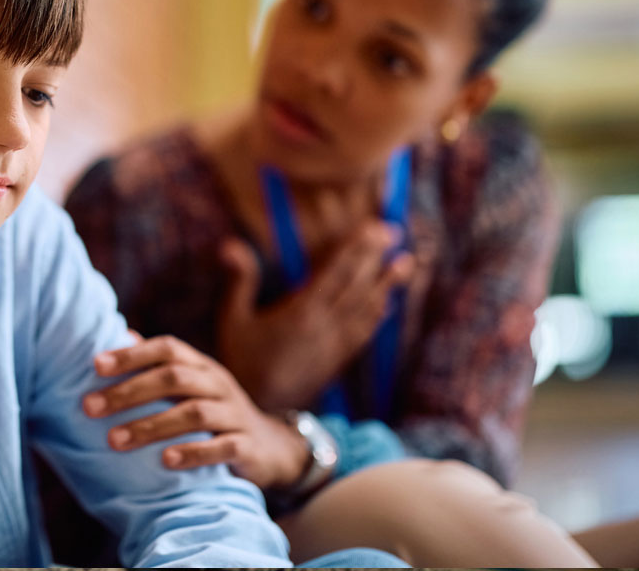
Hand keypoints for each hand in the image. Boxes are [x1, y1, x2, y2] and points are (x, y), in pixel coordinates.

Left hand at [83, 334, 310, 489]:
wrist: (271, 448)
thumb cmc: (215, 412)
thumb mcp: (191, 385)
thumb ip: (158, 364)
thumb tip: (121, 334)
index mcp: (200, 366)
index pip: (167, 349)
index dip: (132, 354)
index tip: (95, 366)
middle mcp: (218, 383)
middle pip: (174, 378)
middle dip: (129, 392)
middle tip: (90, 407)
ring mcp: (234, 414)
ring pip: (194, 413)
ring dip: (151, 426)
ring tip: (114, 440)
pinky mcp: (247, 446)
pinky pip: (222, 447)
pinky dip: (193, 453)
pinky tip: (165, 461)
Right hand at [216, 221, 413, 411]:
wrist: (259, 411)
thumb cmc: (242, 361)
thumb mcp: (233, 319)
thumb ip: (240, 280)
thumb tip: (230, 243)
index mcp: (300, 313)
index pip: (334, 273)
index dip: (354, 249)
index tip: (371, 228)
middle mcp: (324, 327)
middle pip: (355, 285)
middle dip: (374, 257)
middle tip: (394, 231)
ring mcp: (334, 345)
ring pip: (366, 308)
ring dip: (387, 284)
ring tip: (407, 262)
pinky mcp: (337, 361)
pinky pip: (363, 333)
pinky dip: (377, 315)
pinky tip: (387, 303)